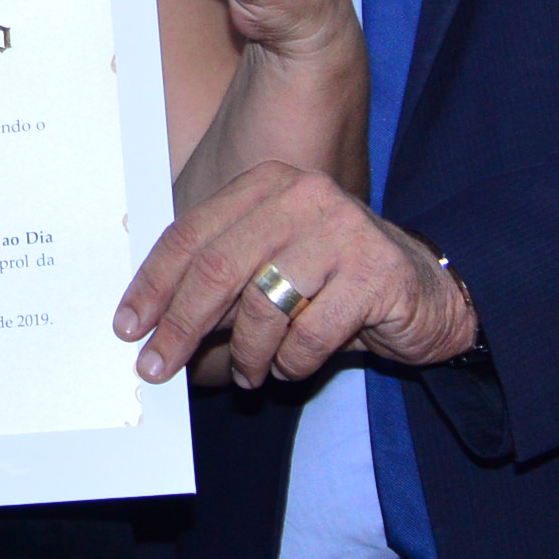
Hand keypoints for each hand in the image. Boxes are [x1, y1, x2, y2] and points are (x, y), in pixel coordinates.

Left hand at [113, 160, 477, 385]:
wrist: (430, 292)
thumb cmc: (335, 279)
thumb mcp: (273, 262)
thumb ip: (223, 275)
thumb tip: (154, 321)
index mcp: (266, 184)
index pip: (191, 234)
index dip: (153, 284)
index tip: (128, 325)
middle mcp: (302, 196)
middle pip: (218, 268)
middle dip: (181, 325)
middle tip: (157, 368)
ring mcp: (343, 231)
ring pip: (263, 306)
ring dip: (246, 355)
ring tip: (248, 374)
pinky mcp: (375, 274)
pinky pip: (310, 335)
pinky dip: (291, 363)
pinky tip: (292, 366)